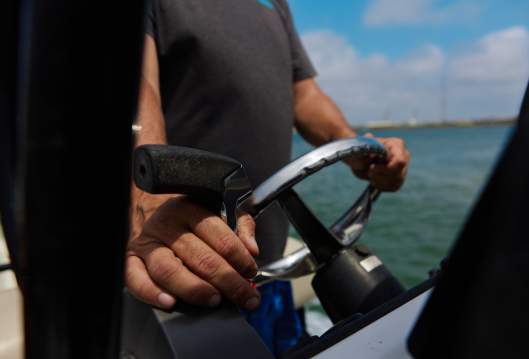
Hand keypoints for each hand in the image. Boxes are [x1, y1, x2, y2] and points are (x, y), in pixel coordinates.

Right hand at [126, 194, 260, 310]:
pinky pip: (136, 279)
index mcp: (191, 210)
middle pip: (201, 258)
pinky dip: (152, 294)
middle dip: (228, 281)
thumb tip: (252, 249)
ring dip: (195, 289)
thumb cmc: (186, 215)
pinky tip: (170, 303)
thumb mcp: (216, 208)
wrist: (146, 205)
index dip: (241, 259)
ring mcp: (148, 244)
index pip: (221, 237)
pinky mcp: (131, 259)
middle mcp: (168, 226)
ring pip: (169, 270)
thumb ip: (240, 225)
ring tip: (214, 299)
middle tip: (244, 295)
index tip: (251, 272)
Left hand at [347, 134, 409, 191]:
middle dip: (380, 176)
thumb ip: (364, 146)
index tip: (371, 168)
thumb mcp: (360, 148)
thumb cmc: (360, 150)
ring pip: (396, 182)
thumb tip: (369, 136)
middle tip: (369, 172)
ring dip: (379, 182)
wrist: (359, 157)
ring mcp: (403, 167)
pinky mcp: (399, 178)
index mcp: (397, 145)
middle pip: (397, 175)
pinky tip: (374, 180)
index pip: (399, 162)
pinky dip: (381, 186)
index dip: (385, 169)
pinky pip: (393, 187)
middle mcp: (404, 156)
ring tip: (371, 175)